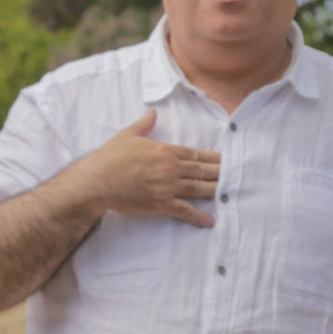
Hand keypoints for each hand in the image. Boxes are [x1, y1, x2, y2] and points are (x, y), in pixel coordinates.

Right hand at [81, 109, 219, 226]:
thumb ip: (144, 124)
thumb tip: (152, 112)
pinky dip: (198, 216)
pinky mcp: (161, 204)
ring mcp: (168, 187)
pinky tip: (210, 221)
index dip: (212, 157)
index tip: (224, 160)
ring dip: (215, 190)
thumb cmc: (109, 157)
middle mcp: (171, 168)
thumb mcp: (127, 135)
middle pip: (201, 171)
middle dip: (219, 173)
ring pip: (198, 189)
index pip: (195, 154)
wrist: (97, 181)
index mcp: (165, 150)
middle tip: (235, 175)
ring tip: (229, 192)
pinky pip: (185, 210)